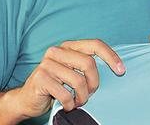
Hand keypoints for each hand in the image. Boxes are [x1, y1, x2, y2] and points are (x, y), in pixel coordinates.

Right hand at [5, 39, 124, 118]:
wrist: (27, 100)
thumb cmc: (56, 86)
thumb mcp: (73, 72)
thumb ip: (87, 65)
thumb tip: (116, 66)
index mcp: (68, 46)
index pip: (95, 44)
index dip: (111, 56)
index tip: (121, 70)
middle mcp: (57, 51)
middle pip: (89, 64)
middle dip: (94, 83)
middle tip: (90, 95)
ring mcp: (47, 64)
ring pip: (78, 81)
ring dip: (82, 97)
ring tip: (78, 102)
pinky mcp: (40, 78)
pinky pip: (65, 94)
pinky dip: (70, 104)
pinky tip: (67, 105)